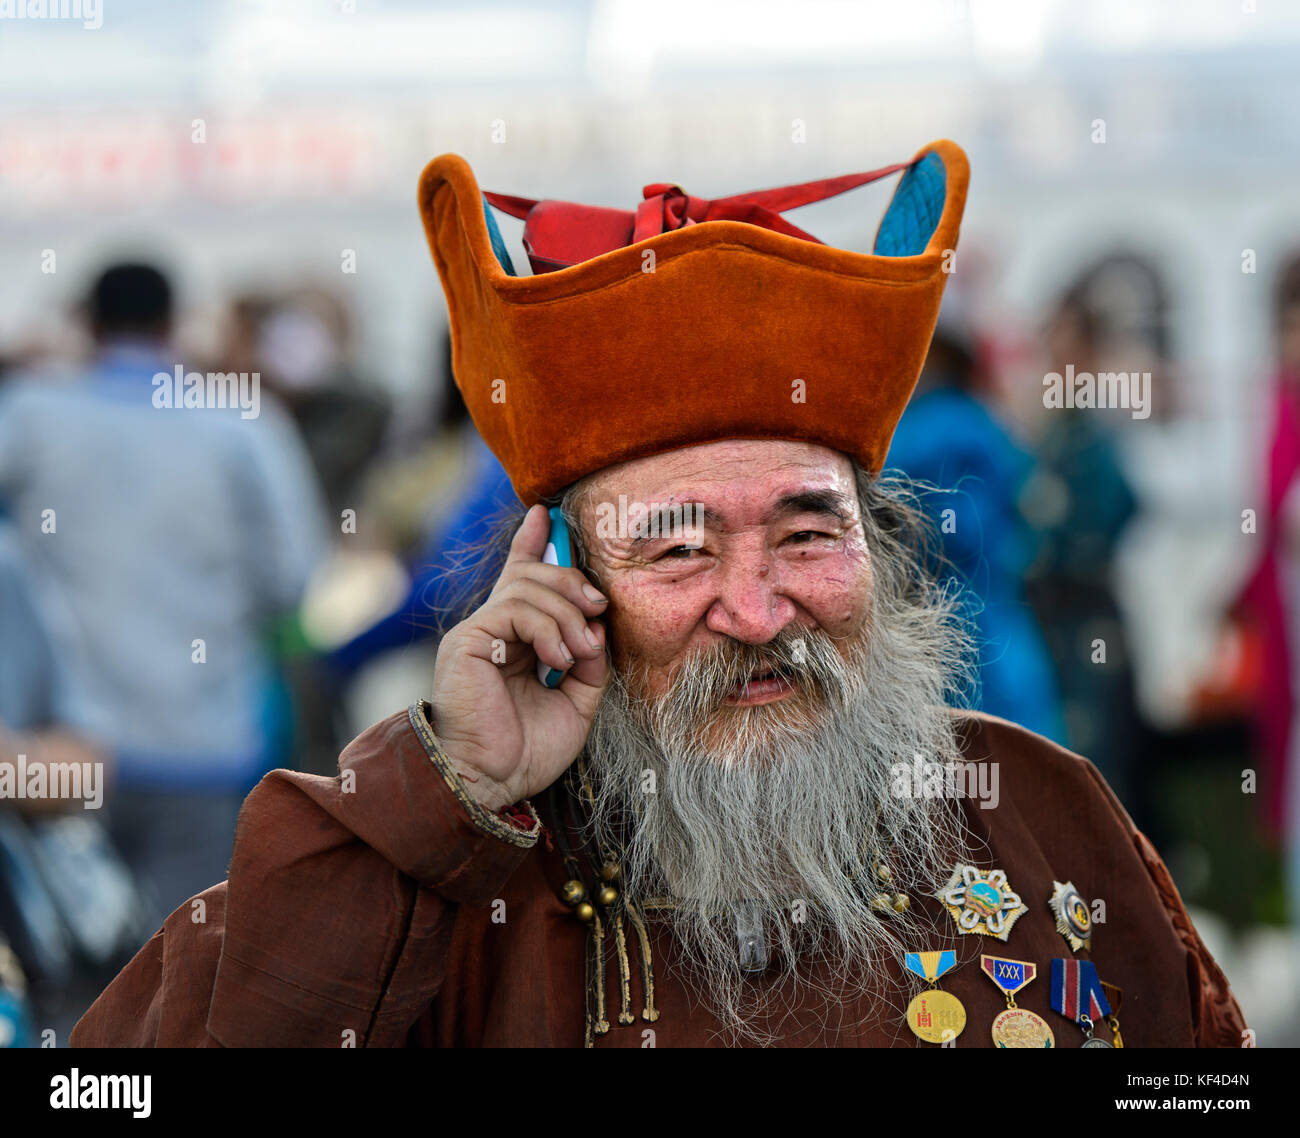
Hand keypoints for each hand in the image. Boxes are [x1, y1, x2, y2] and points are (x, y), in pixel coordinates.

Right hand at [430, 504, 608, 811]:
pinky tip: (558, 659)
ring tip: (577, 651)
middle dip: (573, 583)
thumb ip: (589, 661)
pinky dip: (547, 629)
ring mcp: (477, 632)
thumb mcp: (577, 702)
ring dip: (566, 613)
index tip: (546, 515)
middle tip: (598, 609)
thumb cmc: (527, 750)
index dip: (533, 543)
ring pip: (527, 587)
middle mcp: (491, 629)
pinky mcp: (468, 641)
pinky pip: (515, 609)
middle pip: (533, 575)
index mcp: (513, 640)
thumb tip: (596, 627)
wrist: (491, 782)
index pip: (520, 577)